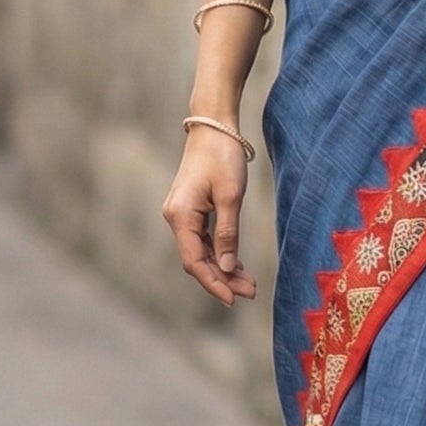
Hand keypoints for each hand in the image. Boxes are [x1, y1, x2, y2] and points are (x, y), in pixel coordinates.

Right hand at [162, 127, 256, 306]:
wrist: (214, 126)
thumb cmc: (223, 157)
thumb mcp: (231, 196)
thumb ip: (228, 233)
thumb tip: (226, 267)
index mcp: (180, 215)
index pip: (194, 261)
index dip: (213, 283)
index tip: (233, 299)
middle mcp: (175, 218)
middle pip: (197, 260)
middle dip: (222, 279)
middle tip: (250, 293)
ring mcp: (182, 214)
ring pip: (201, 252)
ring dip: (223, 268)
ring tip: (248, 283)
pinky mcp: (191, 210)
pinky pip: (203, 240)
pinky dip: (220, 253)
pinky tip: (236, 264)